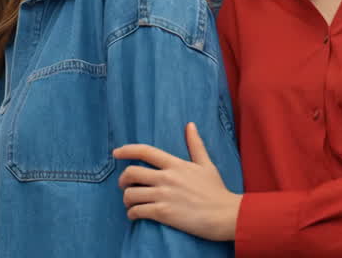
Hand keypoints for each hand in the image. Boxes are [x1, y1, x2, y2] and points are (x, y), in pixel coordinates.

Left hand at [112, 122, 239, 241]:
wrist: (225, 215)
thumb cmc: (216, 191)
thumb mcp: (207, 164)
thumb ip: (195, 145)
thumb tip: (190, 125)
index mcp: (175, 164)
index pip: (145, 151)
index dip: (126, 150)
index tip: (116, 153)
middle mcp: (166, 178)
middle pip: (132, 172)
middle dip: (122, 179)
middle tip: (123, 185)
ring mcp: (163, 195)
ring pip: (131, 194)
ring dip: (126, 199)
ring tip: (130, 203)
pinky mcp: (164, 213)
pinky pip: (138, 211)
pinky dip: (132, 214)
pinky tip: (135, 215)